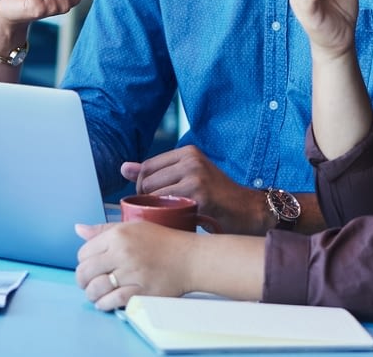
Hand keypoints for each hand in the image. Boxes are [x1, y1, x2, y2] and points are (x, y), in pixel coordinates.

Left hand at [75, 221, 194, 310]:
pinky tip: (105, 303)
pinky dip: (104, 304)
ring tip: (96, 295)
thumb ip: (103, 229)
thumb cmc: (162, 241)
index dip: (84, 262)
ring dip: (92, 295)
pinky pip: (113, 301)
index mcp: (118, 235)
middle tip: (88, 284)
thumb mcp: (133, 227)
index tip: (90, 267)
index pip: (83, 253)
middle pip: (85, 272)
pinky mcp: (141, 292)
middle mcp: (122, 253)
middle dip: (82, 281)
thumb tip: (78, 229)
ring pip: (96, 289)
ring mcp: (132, 273)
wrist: (190, 258)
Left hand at [121, 145, 267, 234]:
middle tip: (160, 212)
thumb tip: (123, 168)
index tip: (151, 199)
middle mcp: (191, 160)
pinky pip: (166, 206)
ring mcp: (196, 177)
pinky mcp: (199, 195)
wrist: (248, 211)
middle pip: (147, 181)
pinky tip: (178, 221)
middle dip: (146, 199)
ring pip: (153, 194)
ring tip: (169, 217)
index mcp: (188, 152)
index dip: (142, 186)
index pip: (147, 166)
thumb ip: (156, 172)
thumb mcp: (189, 177)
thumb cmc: (217, 197)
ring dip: (155, 210)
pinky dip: (166, 217)